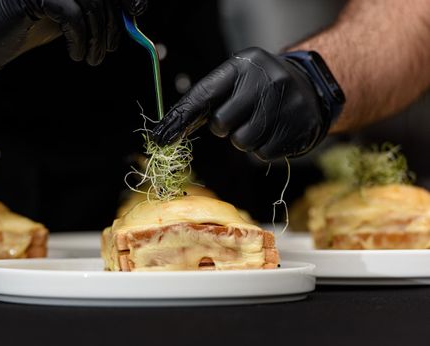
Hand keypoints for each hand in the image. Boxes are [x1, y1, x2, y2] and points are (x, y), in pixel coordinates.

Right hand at [0, 0, 146, 77]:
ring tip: (92, 60)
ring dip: (97, 39)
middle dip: (112, 25)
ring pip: (91, 5)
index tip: (136, 13)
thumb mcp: (70, 17)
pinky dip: (79, 39)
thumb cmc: (28, 27)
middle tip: (108, 51)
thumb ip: (95, 12)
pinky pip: (71, 15)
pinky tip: (76, 55)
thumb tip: (131, 15)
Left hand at [152, 47, 341, 160]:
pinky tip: (274, 130)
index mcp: (243, 66)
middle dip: (224, 127)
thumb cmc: (261, 86)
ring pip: (242, 142)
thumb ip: (207, 99)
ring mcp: (284, 104)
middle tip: (239, 115)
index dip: (180, 118)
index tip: (161, 136)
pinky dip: (263, 147)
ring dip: (245, 138)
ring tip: (259, 121)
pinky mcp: (297, 127)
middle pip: (221, 124)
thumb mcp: (237, 79)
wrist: (310, 87)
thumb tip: (169, 128)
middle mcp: (265, 81)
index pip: (203, 94)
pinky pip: (262, 153)